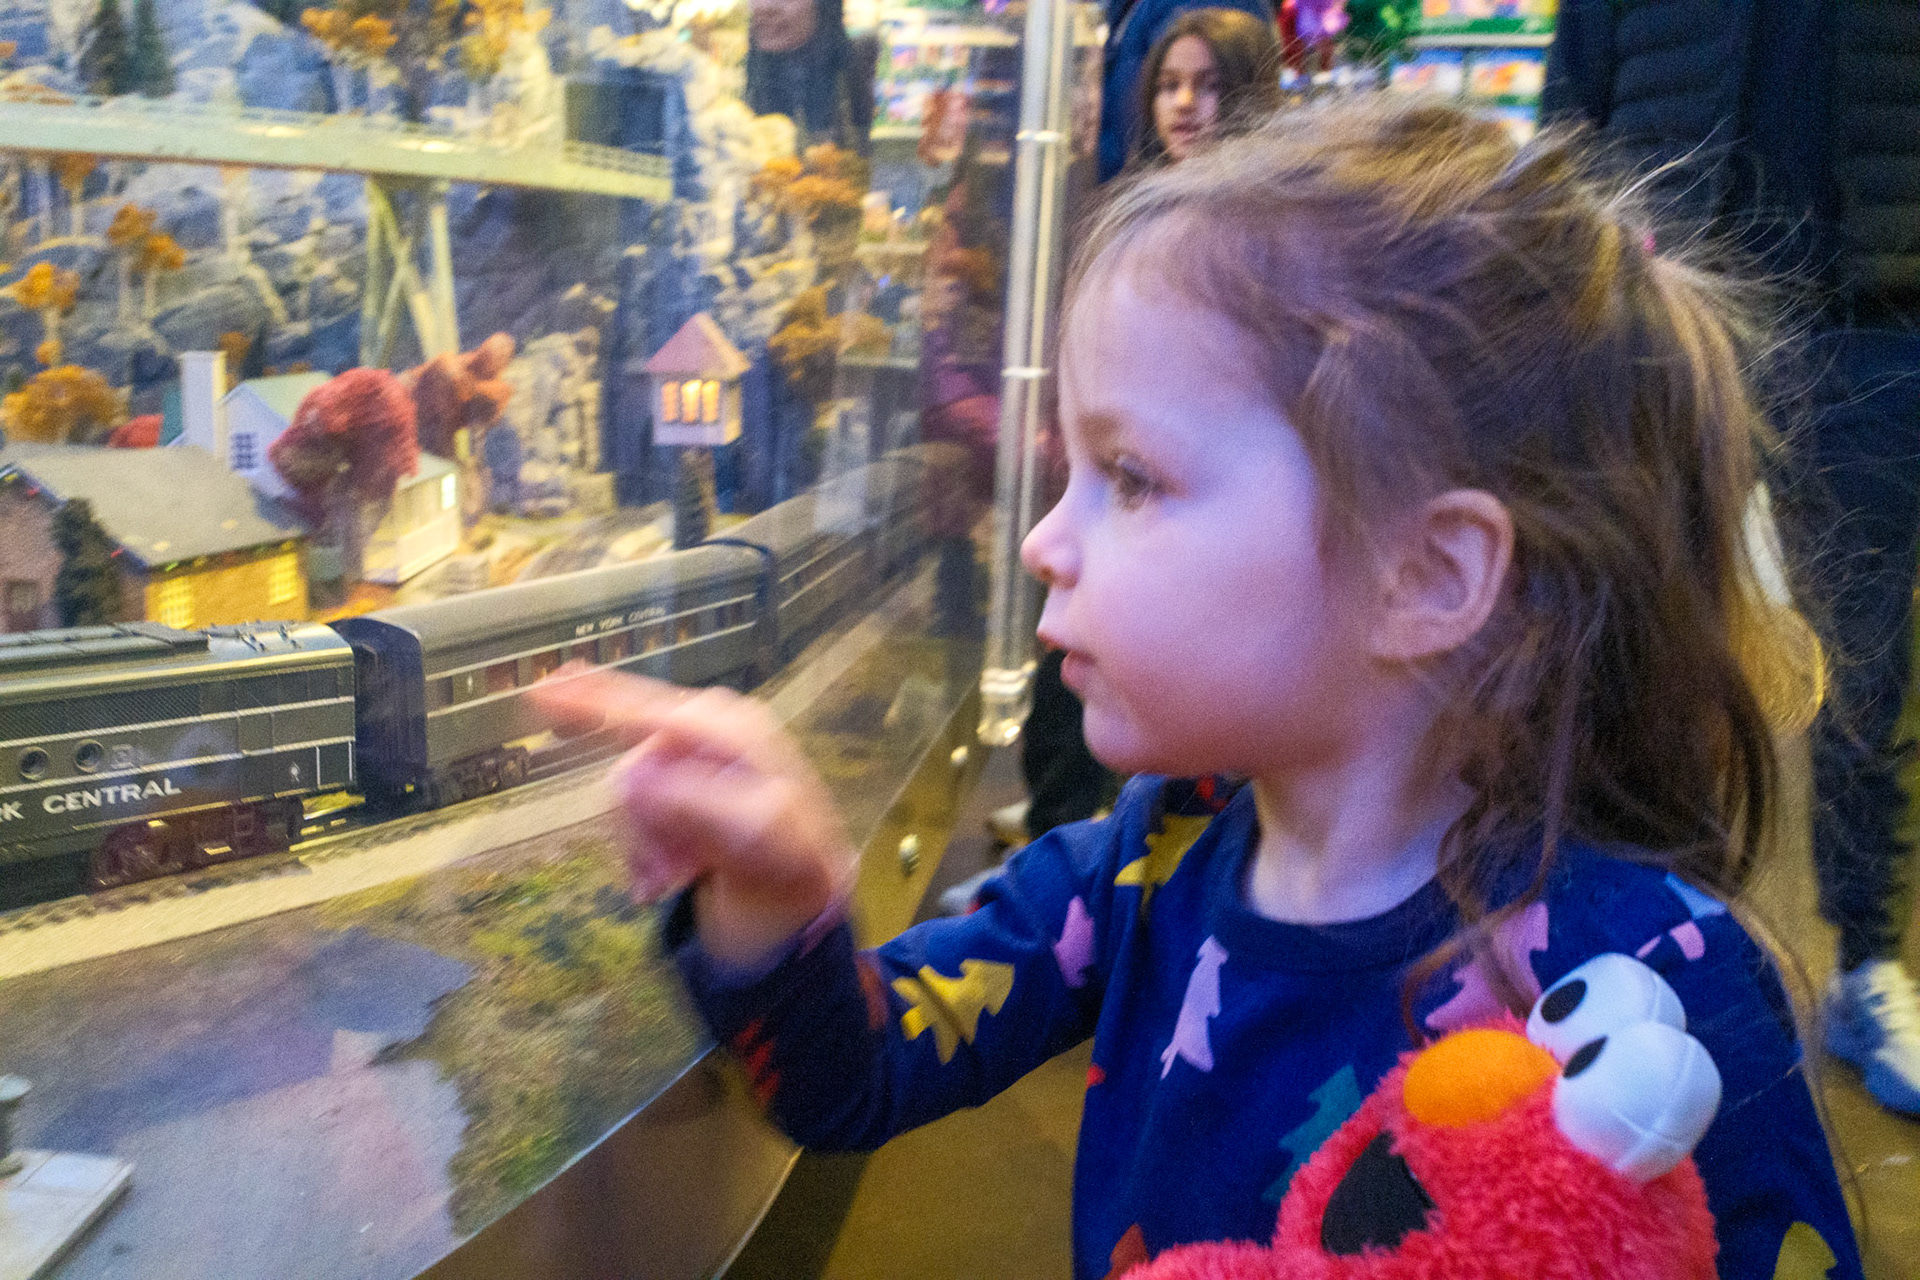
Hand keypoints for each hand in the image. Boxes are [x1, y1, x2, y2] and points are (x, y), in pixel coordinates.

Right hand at [531, 666, 858, 967]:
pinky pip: (634, 814)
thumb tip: (632, 781)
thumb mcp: (754, 833)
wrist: (797, 878)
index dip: (590, 700)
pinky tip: (668, 874)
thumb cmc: (787, 850)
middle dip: (639, 831)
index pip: (647, 710)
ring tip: (673, 880)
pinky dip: (645, 850)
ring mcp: (685, 756)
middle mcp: (700, 732)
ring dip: (643, 849)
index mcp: (725, 729)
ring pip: (626, 802)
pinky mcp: (675, 781)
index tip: (540, 691)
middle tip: (660, 878)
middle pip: (628, 773)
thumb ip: (694, 804)